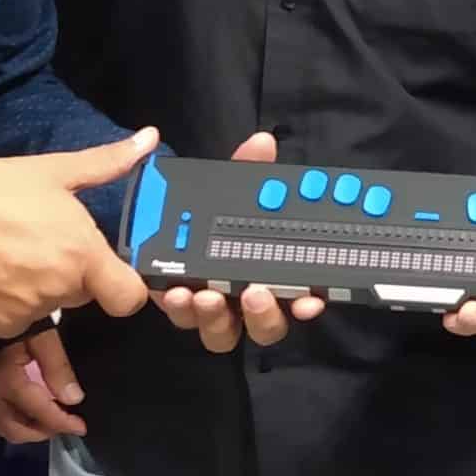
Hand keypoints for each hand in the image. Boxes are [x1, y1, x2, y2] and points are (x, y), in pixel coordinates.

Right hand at [0, 127, 159, 336]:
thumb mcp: (54, 171)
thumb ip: (108, 162)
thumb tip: (150, 138)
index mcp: (82, 255)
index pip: (127, 298)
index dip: (123, 286)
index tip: (111, 270)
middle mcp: (59, 290)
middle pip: (83, 294)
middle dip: (73, 274)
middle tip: (44, 243)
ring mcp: (25, 313)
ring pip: (48, 306)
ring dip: (39, 288)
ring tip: (12, 254)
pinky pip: (14, 320)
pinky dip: (8, 303)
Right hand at [0, 327, 83, 441]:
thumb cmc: (13, 308)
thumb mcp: (41, 331)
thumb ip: (57, 365)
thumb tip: (73, 398)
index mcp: (3, 376)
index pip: (35, 409)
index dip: (60, 421)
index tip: (81, 426)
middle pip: (12, 426)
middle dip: (41, 431)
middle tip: (67, 425)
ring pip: (0, 423)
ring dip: (26, 428)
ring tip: (52, 420)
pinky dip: (14, 418)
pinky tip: (32, 408)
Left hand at [152, 133, 326, 352]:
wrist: (164, 217)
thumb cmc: (212, 210)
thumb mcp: (232, 187)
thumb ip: (248, 168)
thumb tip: (262, 143)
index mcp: (271, 275)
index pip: (299, 300)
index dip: (307, 304)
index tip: (312, 300)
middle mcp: (245, 301)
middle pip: (265, 327)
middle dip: (263, 314)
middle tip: (253, 291)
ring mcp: (213, 310)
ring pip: (223, 332)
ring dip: (217, 316)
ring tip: (206, 294)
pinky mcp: (180, 307)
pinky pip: (184, 317)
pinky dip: (181, 307)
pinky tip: (175, 291)